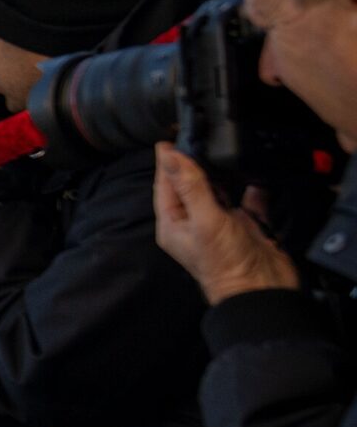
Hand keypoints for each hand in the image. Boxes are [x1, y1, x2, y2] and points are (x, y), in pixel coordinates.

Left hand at [153, 144, 299, 302]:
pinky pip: (249, 199)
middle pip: (190, 184)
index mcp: (174, 223)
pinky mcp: (246, 225)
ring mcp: (221, 223)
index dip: (167, 161)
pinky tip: (256, 172)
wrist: (263, 291)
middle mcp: (194, 222)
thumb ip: (189, 185)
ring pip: (218, 189)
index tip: (171, 136)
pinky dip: (253, 186)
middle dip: (194, 162)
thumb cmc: (227, 264)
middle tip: (200, 135)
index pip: (165, 185)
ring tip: (223, 147)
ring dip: (222, 172)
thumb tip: (168, 155)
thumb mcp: (205, 219)